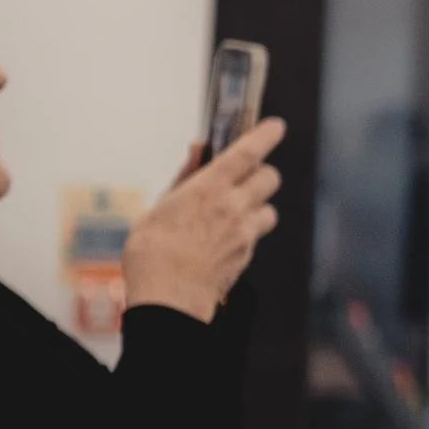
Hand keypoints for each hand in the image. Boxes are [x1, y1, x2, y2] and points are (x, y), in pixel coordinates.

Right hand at [122, 119, 285, 322]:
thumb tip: (198, 151)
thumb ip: (184, 179)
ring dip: (257, 206)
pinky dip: (247, 232)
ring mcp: (245, 233)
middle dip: (261, 173)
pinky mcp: (248, 255)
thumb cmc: (152, 255)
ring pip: (270, 209)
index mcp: (209, 189)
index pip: (247, 152)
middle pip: (270, 177)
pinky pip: (257, 235)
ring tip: (232, 214)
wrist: (169, 302)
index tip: (276, 126)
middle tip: (244, 177)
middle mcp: (234, 207)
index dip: (265, 135)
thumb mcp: (157, 209)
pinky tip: (223, 240)